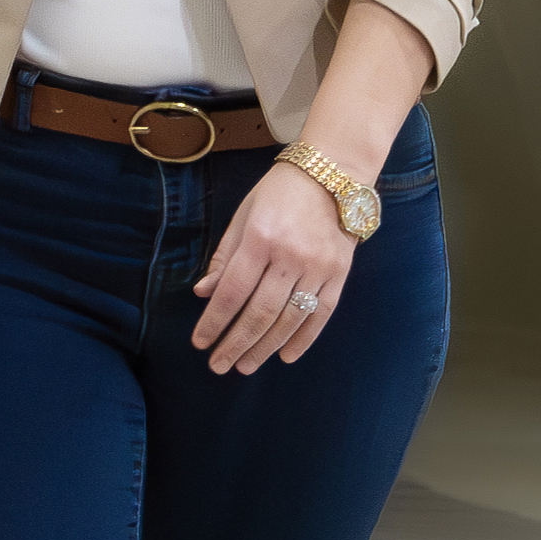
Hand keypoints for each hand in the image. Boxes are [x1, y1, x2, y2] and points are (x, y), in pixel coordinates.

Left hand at [191, 161, 356, 373]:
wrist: (332, 173)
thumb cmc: (279, 194)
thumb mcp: (243, 216)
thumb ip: (225, 257)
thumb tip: (203, 294)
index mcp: (260, 238)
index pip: (232, 292)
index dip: (214, 322)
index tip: (200, 344)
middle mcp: (290, 255)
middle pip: (259, 312)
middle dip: (236, 343)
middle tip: (220, 366)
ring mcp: (318, 266)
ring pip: (289, 319)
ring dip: (265, 347)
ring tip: (246, 365)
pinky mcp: (340, 273)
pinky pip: (321, 314)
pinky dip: (304, 339)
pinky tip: (286, 356)